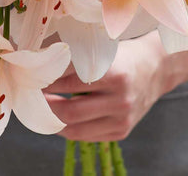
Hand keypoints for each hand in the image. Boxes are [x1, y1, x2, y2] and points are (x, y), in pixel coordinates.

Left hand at [43, 33, 176, 141]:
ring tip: (40, 108)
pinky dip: (69, 129)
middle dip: (45, 105)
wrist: (156, 68)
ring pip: (76, 128)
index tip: (32, 77)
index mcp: (114, 74)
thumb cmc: (124, 55)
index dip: (47, 81)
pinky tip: (58, 118)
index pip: (70, 82)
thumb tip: (41, 57)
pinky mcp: (122, 131)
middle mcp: (120, 99)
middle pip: (70, 110)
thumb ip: (77, 58)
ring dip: (53, 120)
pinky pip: (87, 136)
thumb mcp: (103, 50)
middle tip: (31, 96)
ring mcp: (122, 118)